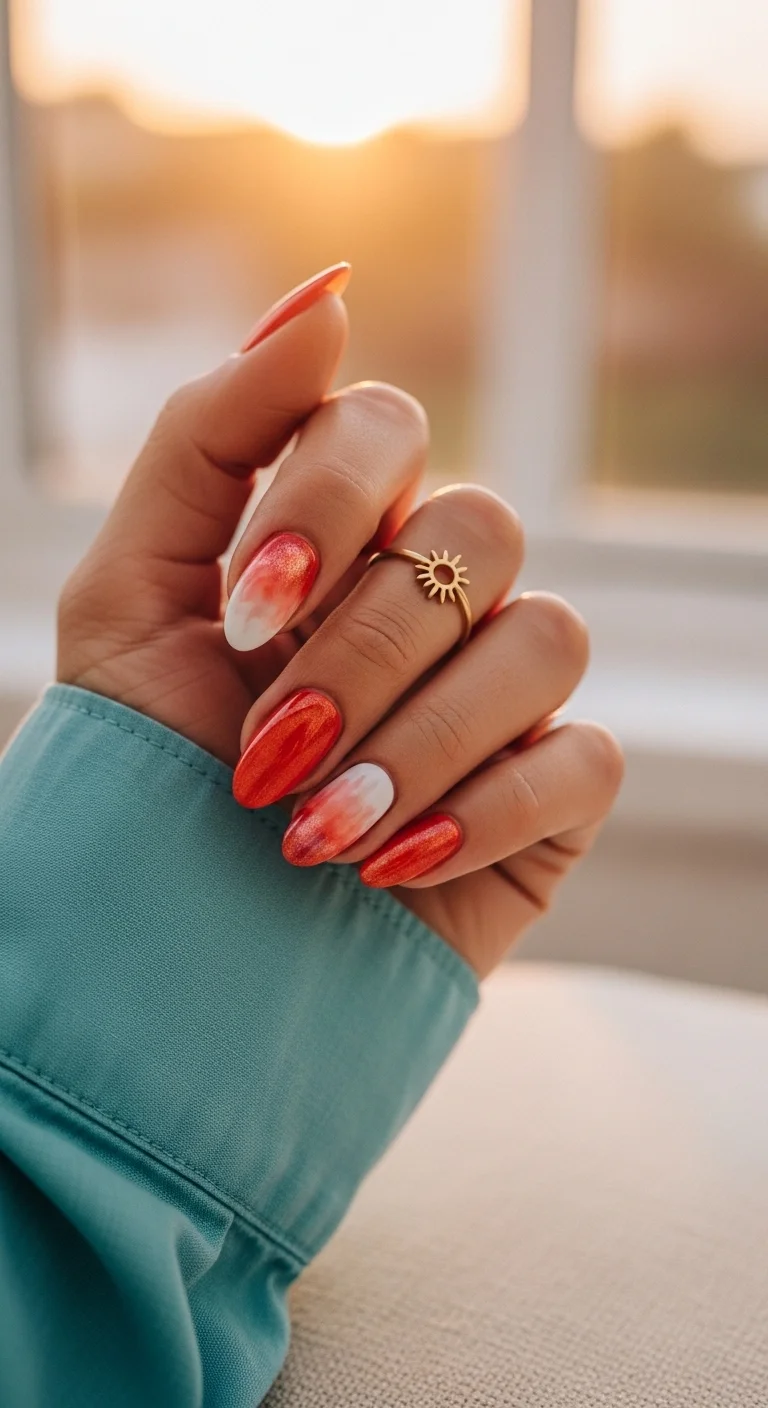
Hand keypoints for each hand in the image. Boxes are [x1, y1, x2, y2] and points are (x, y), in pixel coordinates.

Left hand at [59, 267, 622, 978]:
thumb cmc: (148, 766)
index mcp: (339, 532)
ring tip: (318, 833)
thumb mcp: (129, 596)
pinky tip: (392, 864)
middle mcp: (433, 593)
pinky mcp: (555, 792)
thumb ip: (209, 439)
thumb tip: (326, 300)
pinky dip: (484, 813)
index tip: (245, 609)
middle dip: (360, 650)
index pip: (386, 426)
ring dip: (419, 740)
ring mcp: (502, 689)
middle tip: (269, 753)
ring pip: (544, 639)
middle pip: (477, 529)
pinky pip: (585, 759)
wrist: (173, 942)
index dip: (327, 501)